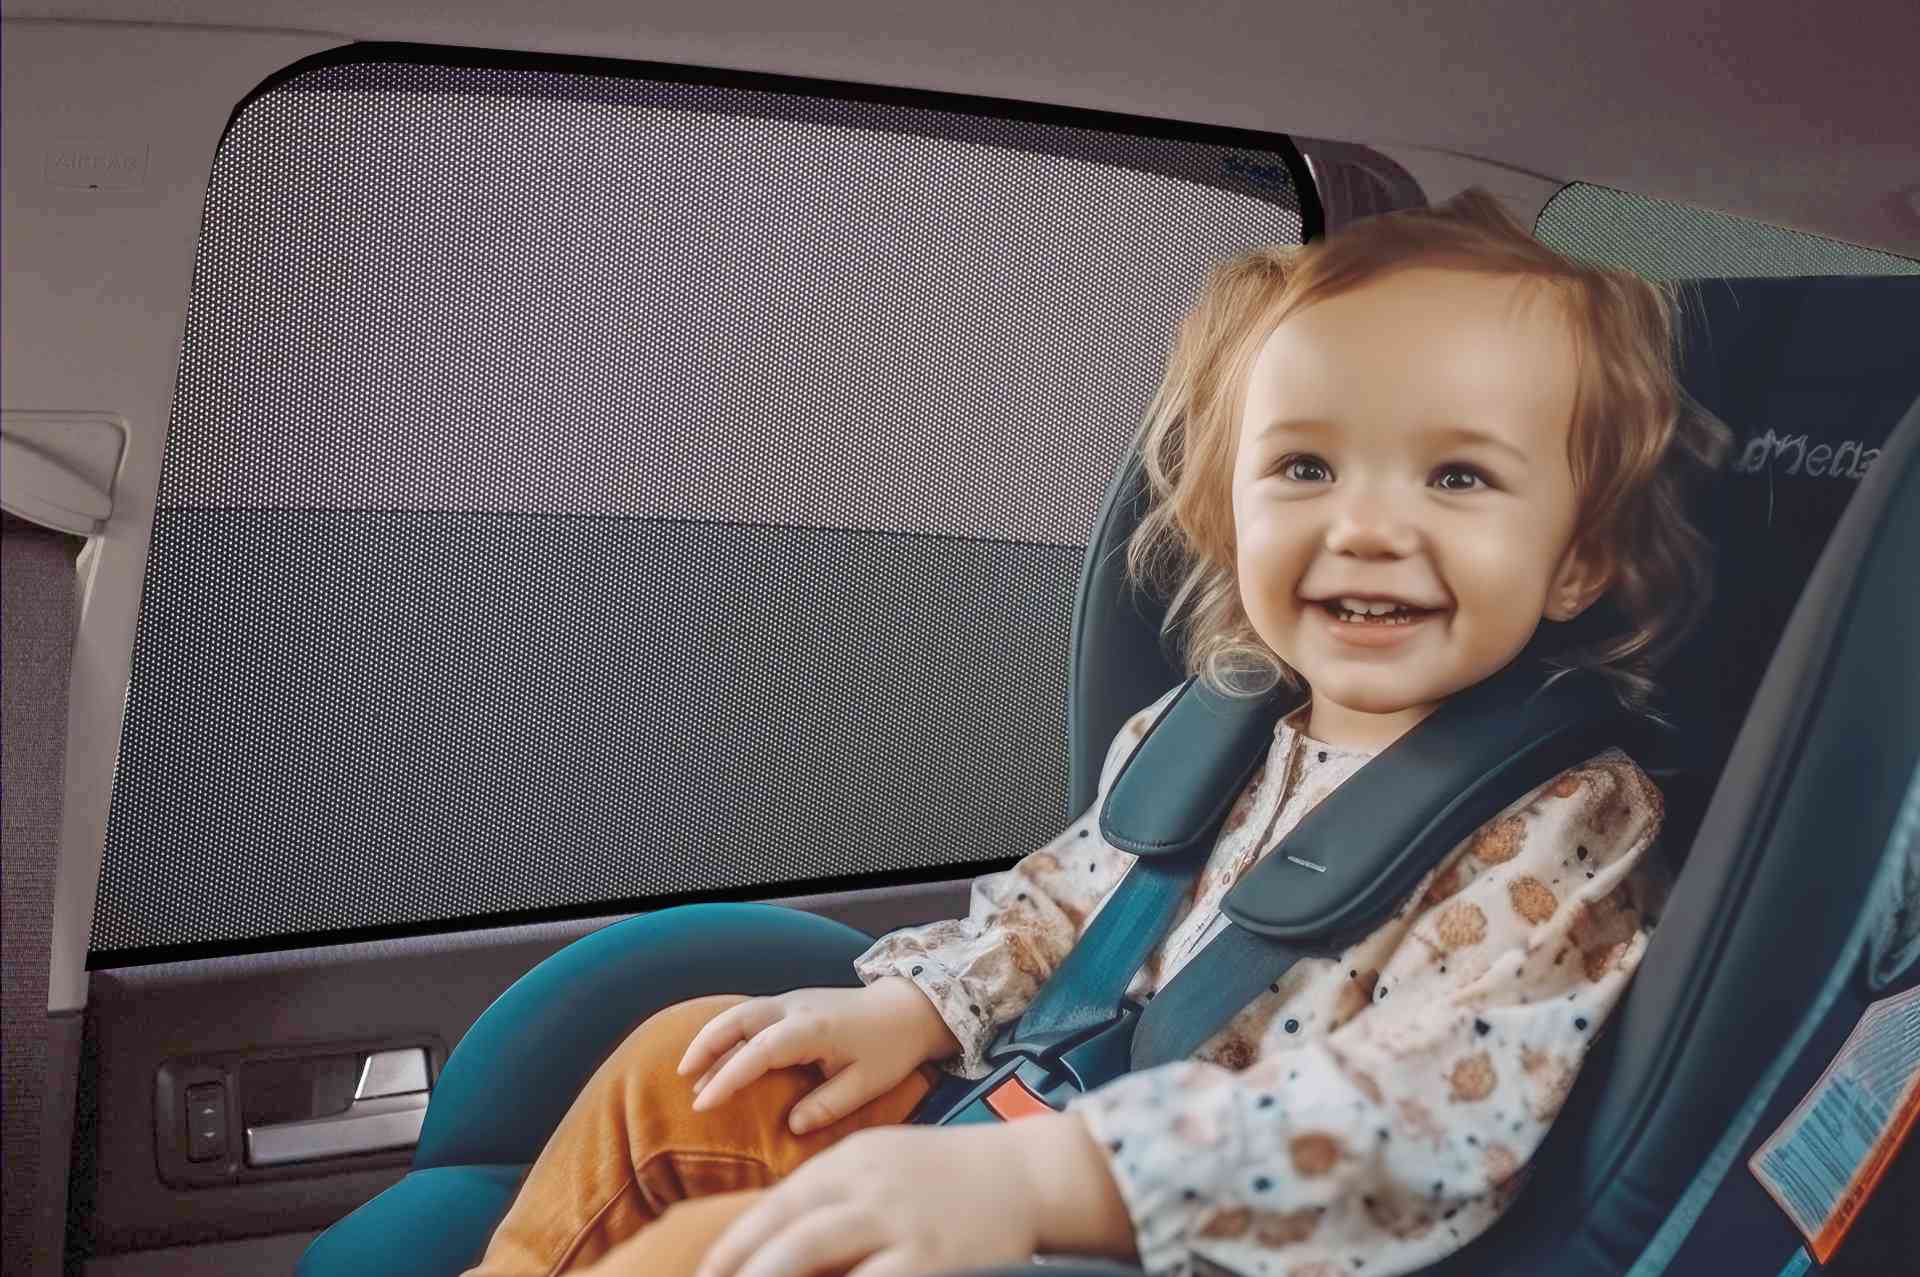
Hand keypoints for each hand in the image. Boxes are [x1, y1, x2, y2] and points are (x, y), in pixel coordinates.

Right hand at [678, 984, 944, 1134]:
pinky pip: (750, 1015)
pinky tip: (715, 1055)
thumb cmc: (890, 1047)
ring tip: (687, 1071)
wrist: (907, 1009)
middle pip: (738, 1020)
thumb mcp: (867, 1083)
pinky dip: (726, 1032)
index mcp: (812, 1029)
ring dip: (711, 1038)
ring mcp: (791, 1002)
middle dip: (705, 1047)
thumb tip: (793, 1125)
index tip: (703, 1103)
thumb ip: (829, 1104)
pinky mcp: (792, 1004)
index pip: (759, 1051)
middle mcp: (795, 1009)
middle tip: (682, 1080)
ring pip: (739, 1013)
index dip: (728, 1076)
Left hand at [689, 1123, 1039, 1276]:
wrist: (1026, 1174)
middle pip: (786, 1237)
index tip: (705, 1275)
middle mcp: (868, 1189)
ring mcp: (900, 1225)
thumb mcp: (881, 1164)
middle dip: (740, 1274)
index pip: (776, 1208)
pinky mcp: (931, 1261)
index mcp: (850, 1162)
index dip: (734, 1247)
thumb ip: (832, 1194)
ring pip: (812, 1257)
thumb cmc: (944, 1176)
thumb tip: (773, 1236)